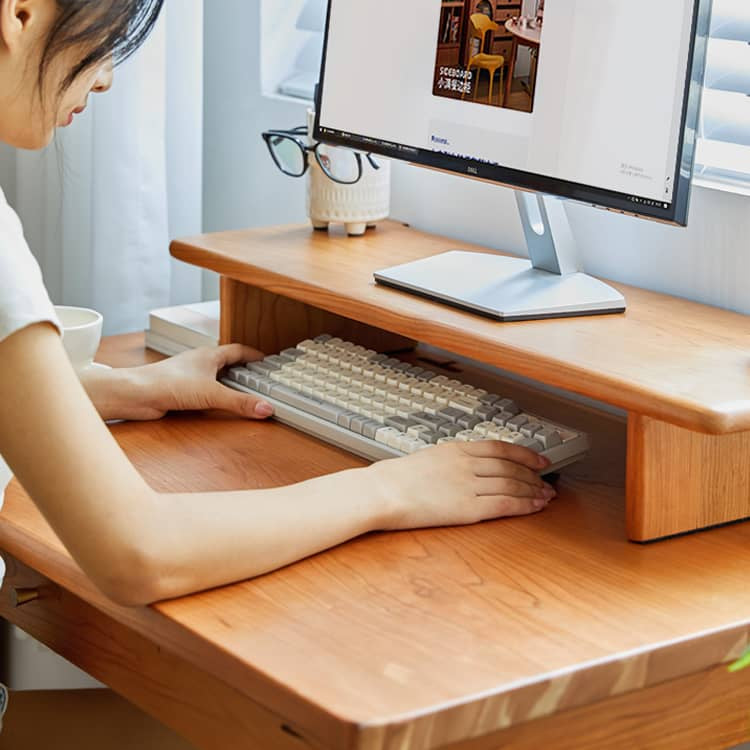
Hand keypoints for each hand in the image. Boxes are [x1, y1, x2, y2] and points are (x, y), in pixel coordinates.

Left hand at [125, 344, 273, 420]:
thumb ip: (239, 402)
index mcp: (209, 355)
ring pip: (214, 377)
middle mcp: (199, 363)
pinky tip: (217, 405)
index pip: (238, 350)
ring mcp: (189, 377)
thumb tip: (265, 408)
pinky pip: (204, 391)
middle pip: (227, 362)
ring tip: (242, 392)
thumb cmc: (166, 383)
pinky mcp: (180, 391)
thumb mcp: (212, 394)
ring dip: (228, 383)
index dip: (253, 355)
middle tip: (258, 377)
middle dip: (243, 369)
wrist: (136, 394)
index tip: (265, 360)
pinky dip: (215, 396)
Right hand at [370, 440, 555, 529]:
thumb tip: (466, 467)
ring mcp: (469, 485)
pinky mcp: (468, 507)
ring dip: (533, 490)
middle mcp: (467, 464)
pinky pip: (505, 503)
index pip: (501, 448)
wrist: (383, 492)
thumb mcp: (427, 458)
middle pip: (511, 467)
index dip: (525, 454)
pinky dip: (524, 505)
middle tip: (547, 481)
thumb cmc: (396, 479)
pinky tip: (535, 507)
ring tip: (546, 496)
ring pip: (512, 484)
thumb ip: (451, 461)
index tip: (539, 459)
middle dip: (533, 475)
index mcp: (457, 449)